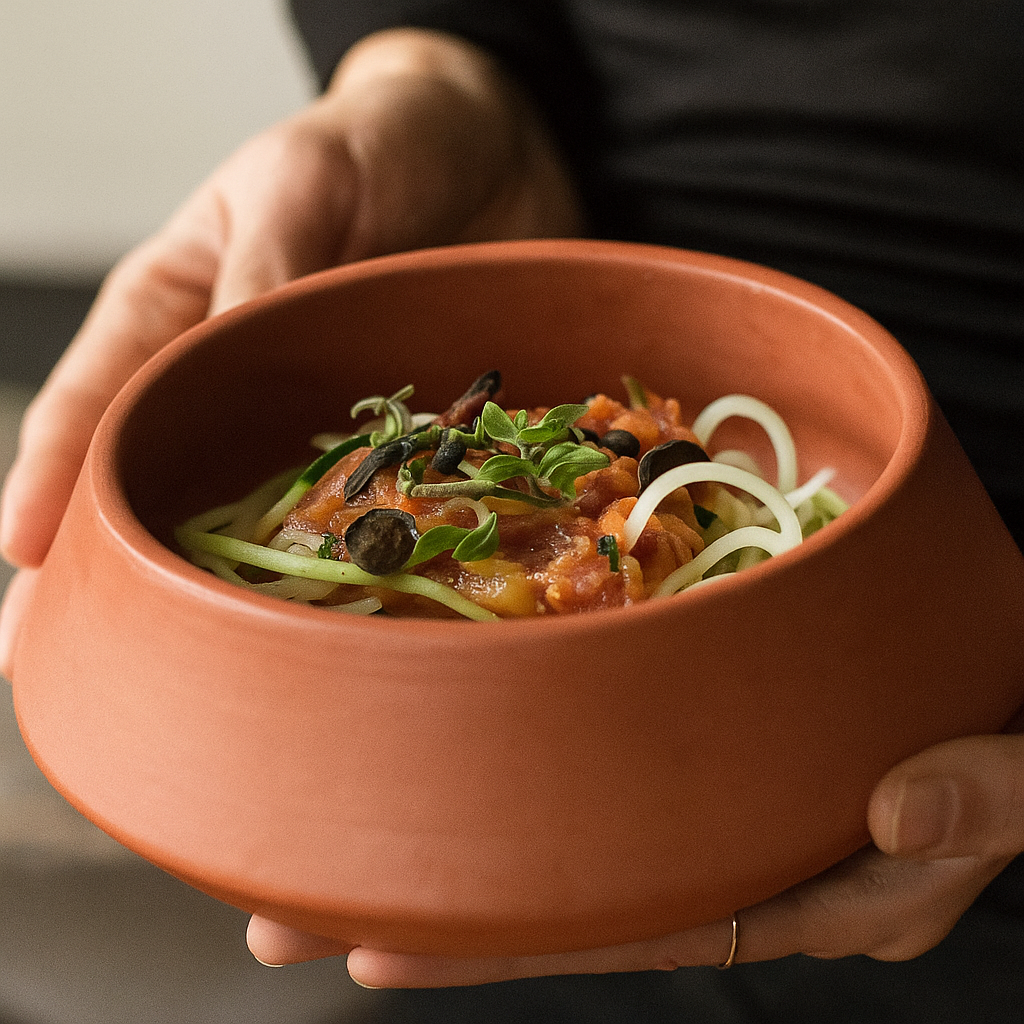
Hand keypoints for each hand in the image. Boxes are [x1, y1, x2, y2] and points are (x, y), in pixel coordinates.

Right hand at [0, 28, 579, 673]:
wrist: (501, 155)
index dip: (55, 480)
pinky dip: (352, 564)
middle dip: (117, 569)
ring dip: (226, 593)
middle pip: (159, 484)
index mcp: (182, 310)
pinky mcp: (400, 443)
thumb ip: (260, 265)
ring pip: (258, 521)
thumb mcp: (300, 181)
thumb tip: (226, 341)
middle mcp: (240, 383)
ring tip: (192, 674)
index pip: (98, 401)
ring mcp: (320, 422)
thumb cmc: (378, 143)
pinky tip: (340, 622)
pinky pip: (371, 513)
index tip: (24, 558)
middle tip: (73, 661)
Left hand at [245, 713, 1023, 987]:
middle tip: (284, 917)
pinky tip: (451, 758)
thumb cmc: (1022, 740)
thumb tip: (898, 801)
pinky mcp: (708, 724)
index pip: (635, 927)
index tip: (380, 944)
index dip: (511, 938)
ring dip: (454, 828)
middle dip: (430, 905)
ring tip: (322, 844)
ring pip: (570, 825)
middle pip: (569, 888)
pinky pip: (605, 754)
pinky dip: (527, 760)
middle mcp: (741, 847)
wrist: (1008, 674)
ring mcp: (719, 787)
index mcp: (810, 886)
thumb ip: (983, 803)